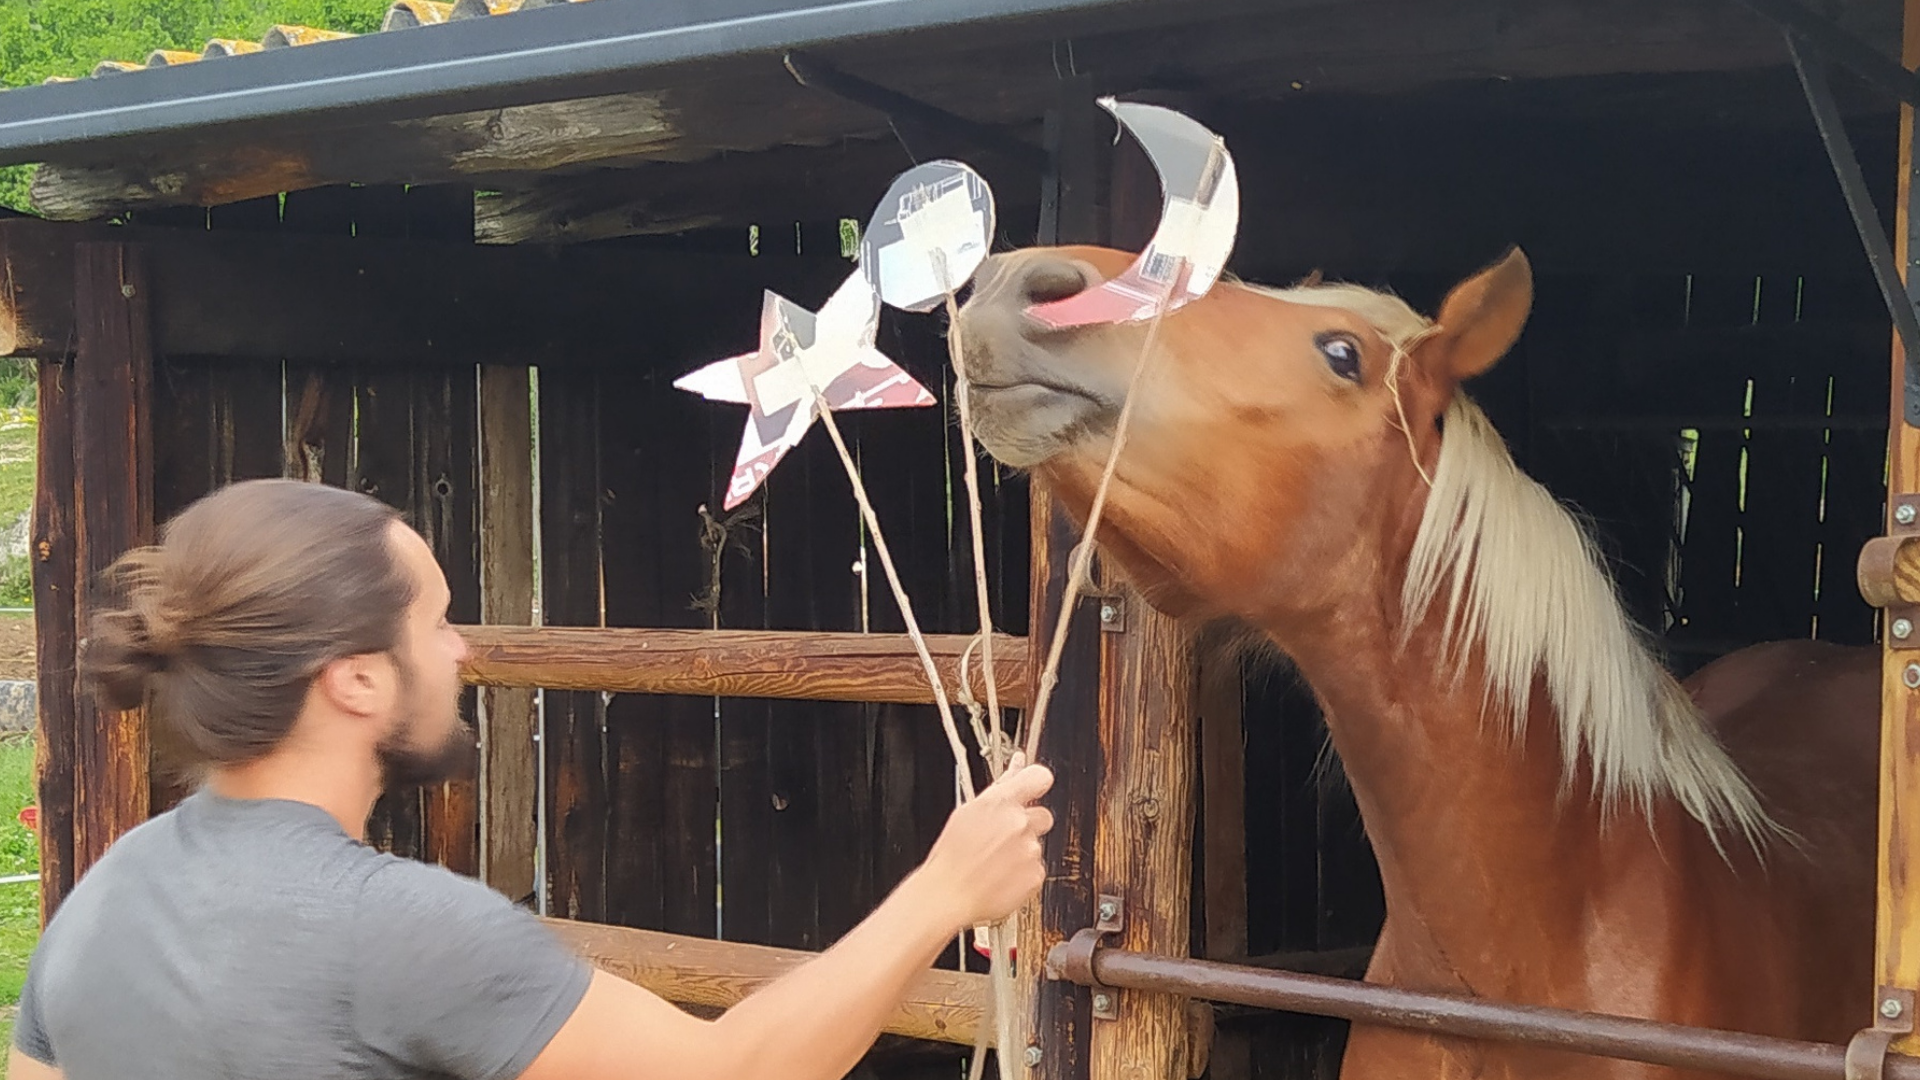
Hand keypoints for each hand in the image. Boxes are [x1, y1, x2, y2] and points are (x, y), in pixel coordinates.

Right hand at [915, 755, 1054, 928]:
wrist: (946, 895)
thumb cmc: (951, 856)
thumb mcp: (968, 812)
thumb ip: (1001, 786)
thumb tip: (1018, 764)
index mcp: (1000, 803)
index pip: (1040, 777)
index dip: (1038, 783)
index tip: (1034, 788)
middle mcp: (1019, 824)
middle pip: (1044, 815)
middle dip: (1029, 824)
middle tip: (1004, 838)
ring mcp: (1030, 851)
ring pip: (1037, 844)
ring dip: (1022, 851)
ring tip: (995, 862)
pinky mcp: (1036, 876)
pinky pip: (1037, 869)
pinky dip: (1023, 873)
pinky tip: (1001, 876)